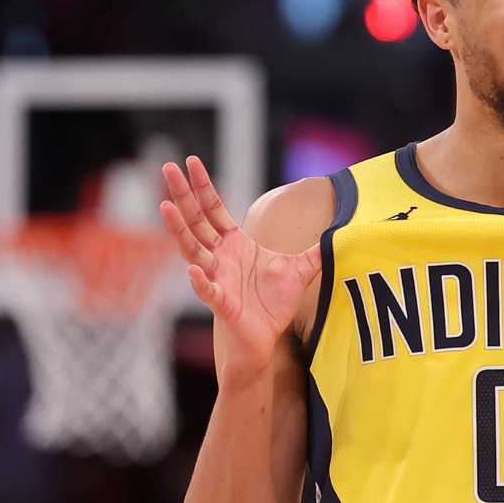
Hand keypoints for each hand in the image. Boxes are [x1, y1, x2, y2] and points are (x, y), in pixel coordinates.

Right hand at [160, 156, 319, 389]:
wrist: (264, 340)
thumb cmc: (273, 305)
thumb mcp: (300, 270)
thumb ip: (315, 249)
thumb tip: (337, 231)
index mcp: (234, 245)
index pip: (214, 209)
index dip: (203, 186)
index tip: (191, 162)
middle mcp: (219, 258)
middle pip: (196, 221)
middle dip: (182, 194)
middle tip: (167, 167)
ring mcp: (217, 279)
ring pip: (193, 250)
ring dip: (179, 230)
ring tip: (165, 208)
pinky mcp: (222, 304)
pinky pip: (208, 291)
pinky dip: (200, 282)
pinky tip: (192, 270)